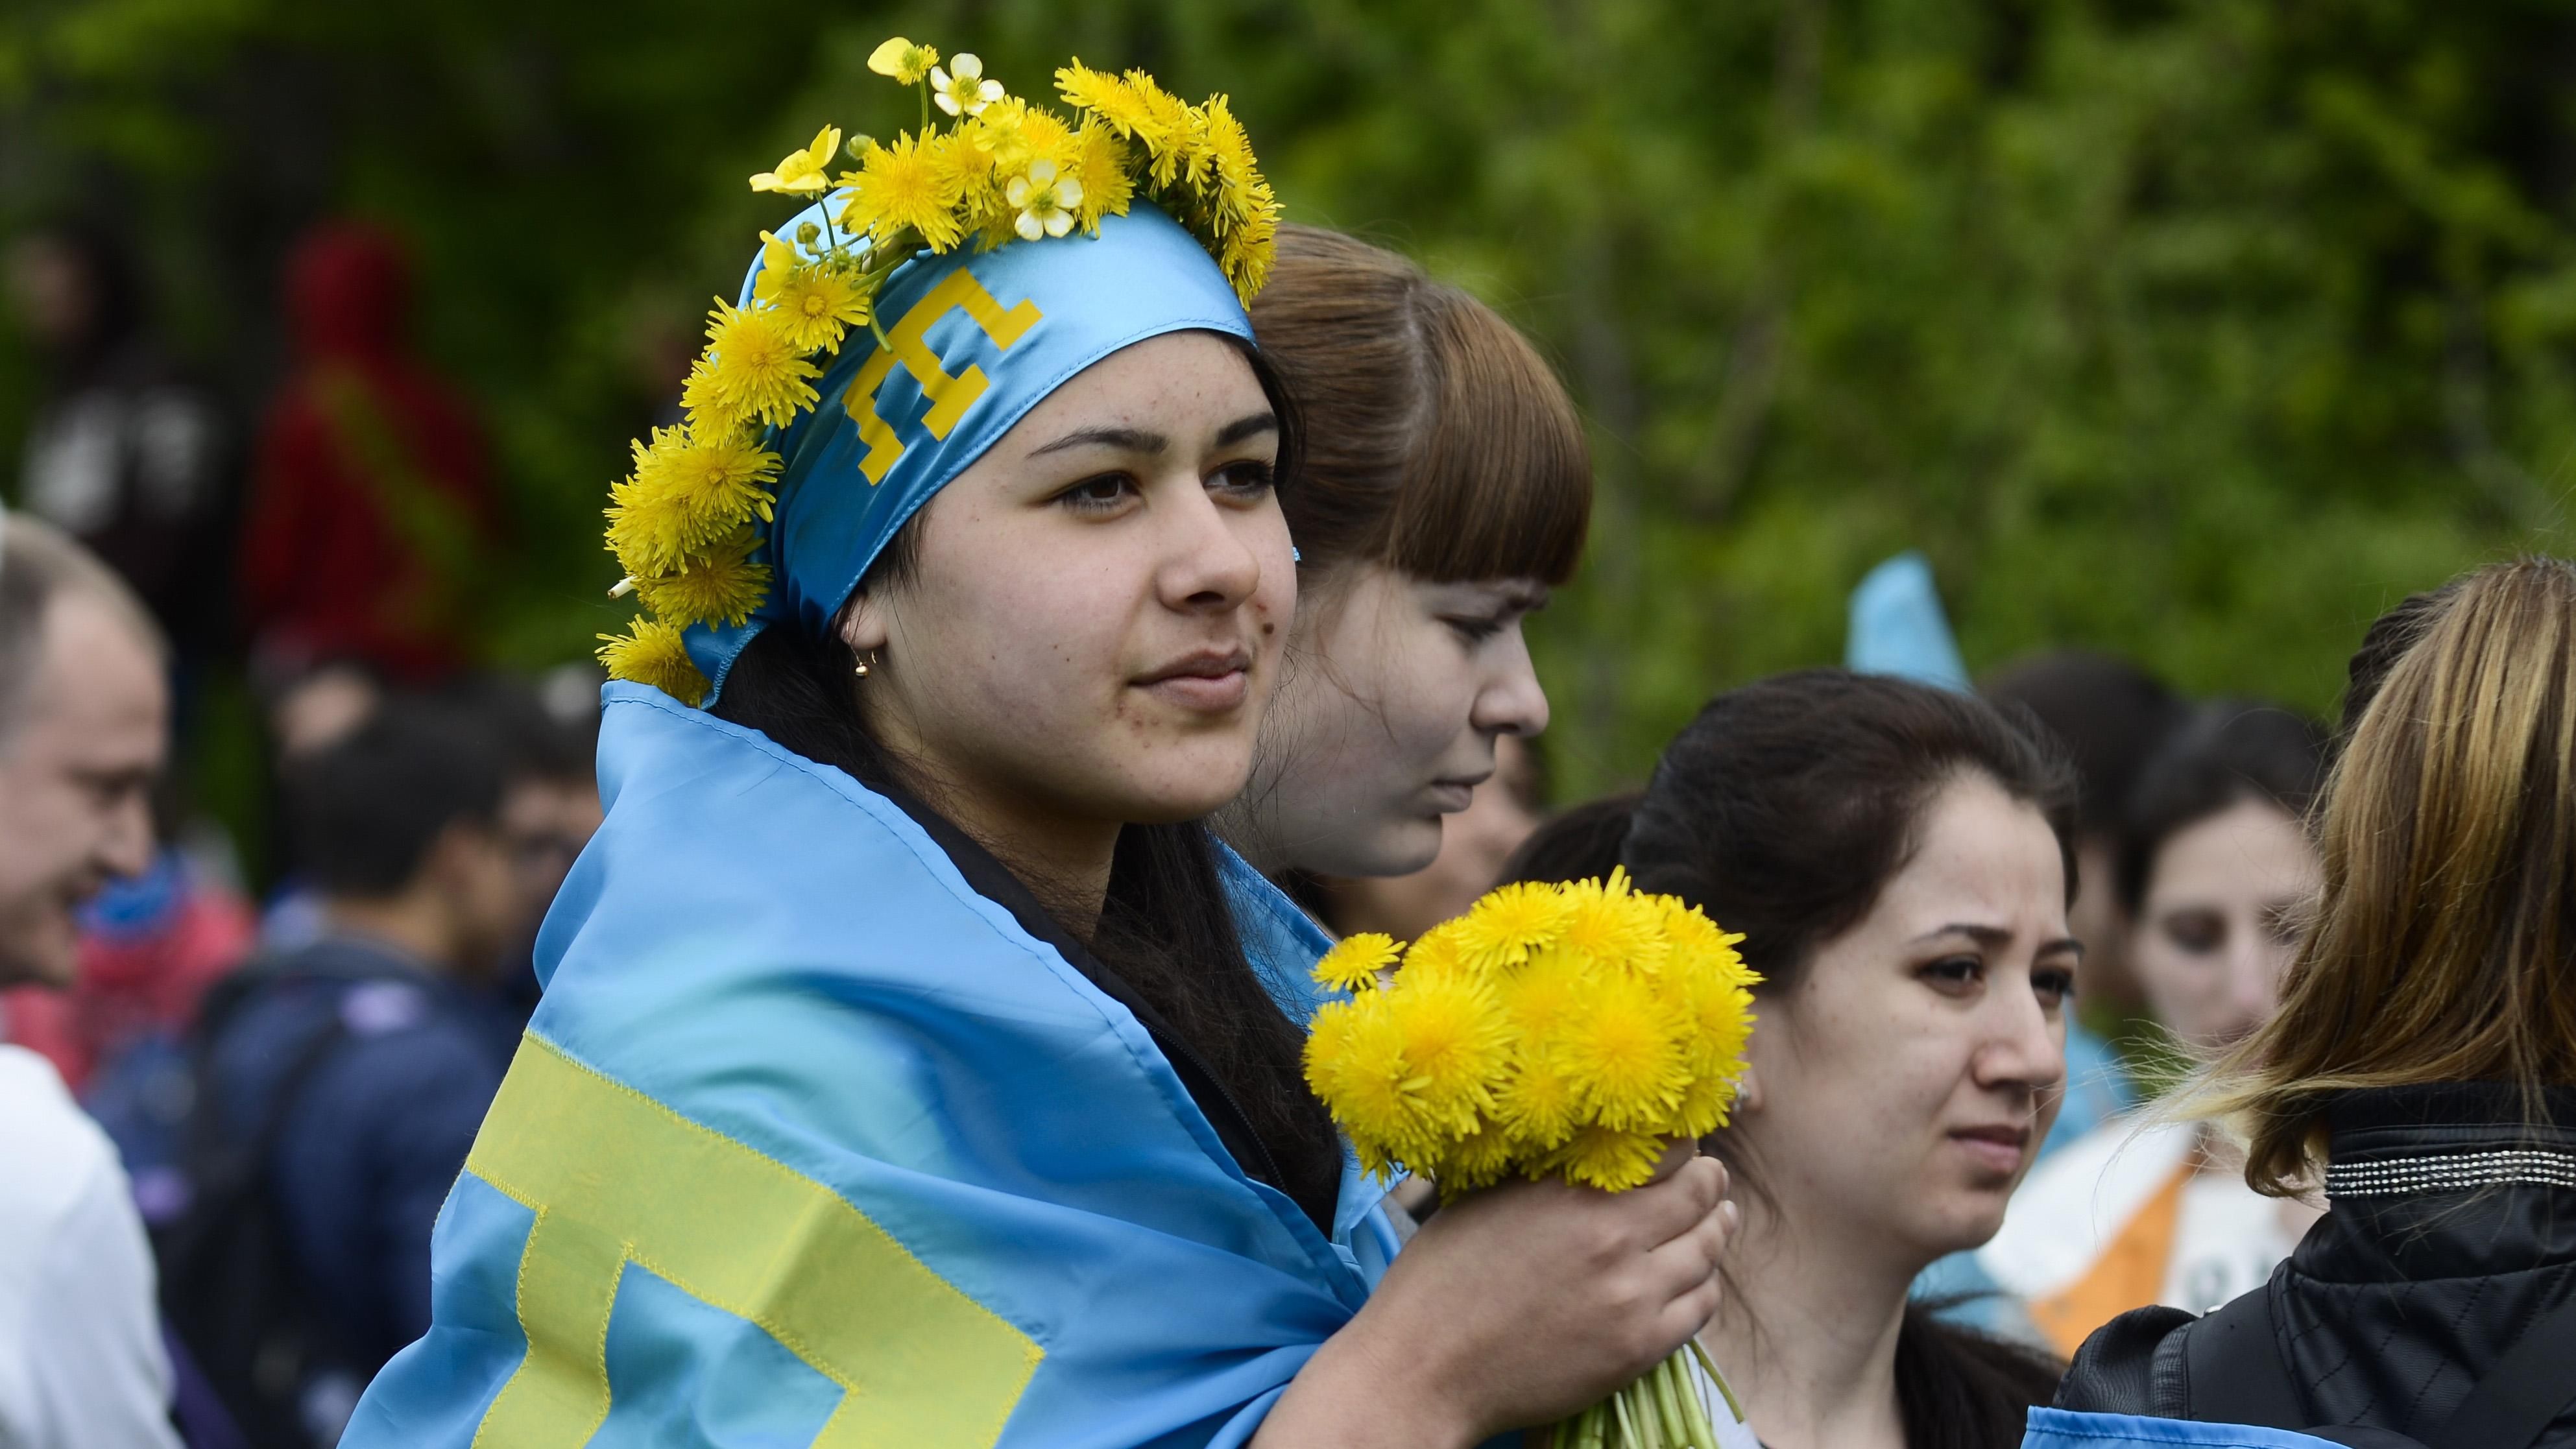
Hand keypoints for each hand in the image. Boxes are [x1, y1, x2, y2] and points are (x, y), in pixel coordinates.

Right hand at [1255, 1143, 1734, 1447]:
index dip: (1678, 1145)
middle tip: (1709, 1180)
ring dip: (1716, 1230)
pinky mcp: (1640, 1349)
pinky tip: (1694, 1278)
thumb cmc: (1441, 1278)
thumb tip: (1592, 1146)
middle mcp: (1614, 1239)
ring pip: (1708, 1251)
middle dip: (1708, 1183)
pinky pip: (1700, 1307)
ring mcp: (1633, 1298)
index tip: (1676, 1147)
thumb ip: (1550, 1174)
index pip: (1667, 1149)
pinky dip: (1703, 1285)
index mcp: (1573, 1192)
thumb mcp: (1489, 1198)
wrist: (1426, 1369)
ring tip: (1717, 1220)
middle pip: (1700, 1195)